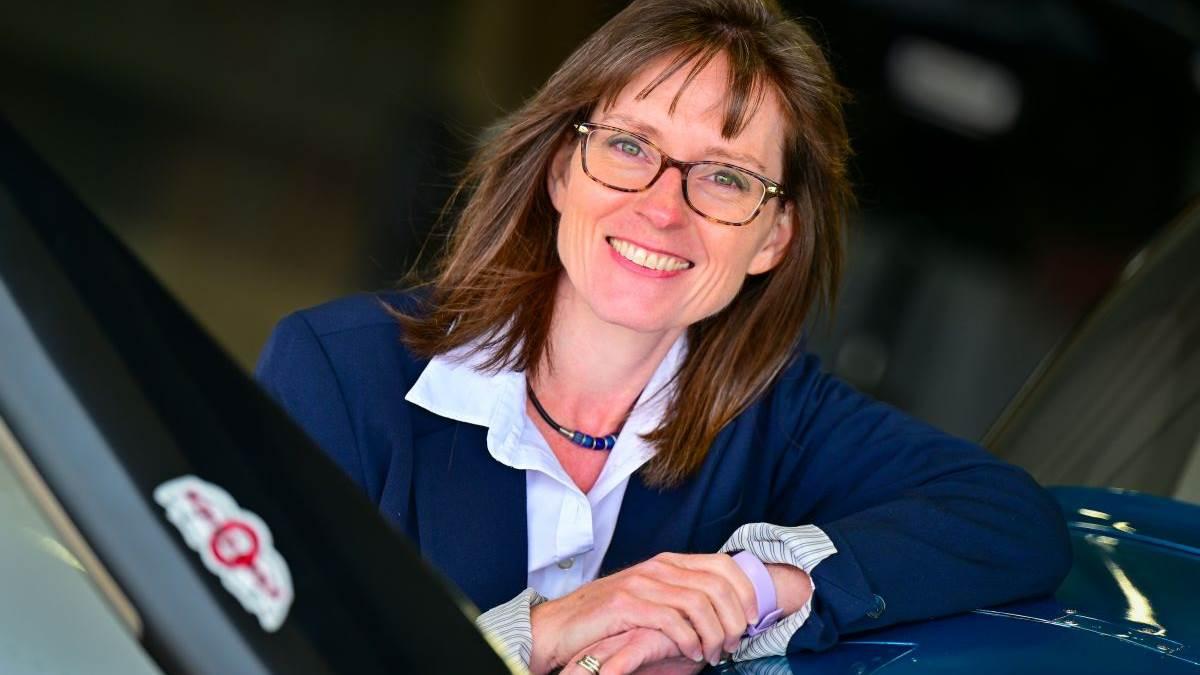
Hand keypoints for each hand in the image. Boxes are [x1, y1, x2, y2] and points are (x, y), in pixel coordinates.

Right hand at [529, 552, 757, 672]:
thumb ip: (680, 596)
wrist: (560, 626)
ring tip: (713, 653)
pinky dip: (689, 639)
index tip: (751, 619)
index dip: (745, 591)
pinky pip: (672, 619)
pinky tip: (691, 653)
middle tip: (733, 644)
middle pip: (716, 585)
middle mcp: (657, 567)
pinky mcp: (626, 604)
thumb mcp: (649, 598)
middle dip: (733, 618)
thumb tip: (723, 611)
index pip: (722, 564)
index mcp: (668, 562)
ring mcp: (641, 583)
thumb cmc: (608, 619)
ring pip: (699, 603)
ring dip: (714, 633)